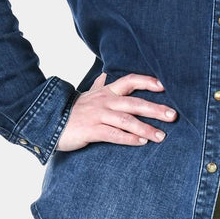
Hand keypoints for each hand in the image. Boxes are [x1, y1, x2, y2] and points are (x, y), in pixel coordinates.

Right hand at [56, 72, 176, 151]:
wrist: (47, 121)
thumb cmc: (72, 110)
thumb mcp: (86, 95)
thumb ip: (98, 86)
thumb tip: (104, 76)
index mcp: (106, 92)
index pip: (130, 81)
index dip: (147, 82)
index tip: (164, 86)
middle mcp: (105, 101)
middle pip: (134, 102)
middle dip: (155, 109)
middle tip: (173, 115)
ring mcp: (98, 116)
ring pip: (126, 120)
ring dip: (146, 128)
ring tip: (161, 136)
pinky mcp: (91, 130)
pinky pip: (113, 134)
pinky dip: (128, 139)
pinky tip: (141, 143)